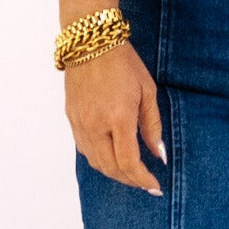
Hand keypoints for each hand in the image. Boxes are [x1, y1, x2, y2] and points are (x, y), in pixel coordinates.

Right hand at [65, 42, 167, 194]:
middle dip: (130, 180)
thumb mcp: (147, 90)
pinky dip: (99, 159)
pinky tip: (111, 155)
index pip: (129, 162)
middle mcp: (96, 125)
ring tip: (130, 172)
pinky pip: (84, 149)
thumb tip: (158, 154)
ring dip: (114, 172)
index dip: (142, 179)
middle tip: (145, 182)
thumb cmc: (123, 62)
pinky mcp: (71, 118)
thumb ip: (152, 125)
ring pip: (95, 162)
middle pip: (111, 168)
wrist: (91, 42)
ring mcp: (80, 123)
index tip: (155, 186)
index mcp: (118, 117)